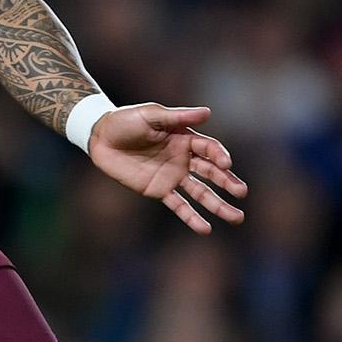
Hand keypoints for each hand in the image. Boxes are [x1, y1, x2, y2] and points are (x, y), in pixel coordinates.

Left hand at [87, 103, 247, 233]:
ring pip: (200, 193)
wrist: (100, 137)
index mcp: (185, 139)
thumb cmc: (126, 120)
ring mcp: (172, 176)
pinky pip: (178, 205)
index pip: (209, 149)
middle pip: (211, 173)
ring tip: (236, 218)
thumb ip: (177, 116)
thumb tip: (208, 112)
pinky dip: (191, 217)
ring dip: (218, 205)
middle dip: (227, 182)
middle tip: (241, 192)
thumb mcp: (151, 114)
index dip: (218, 156)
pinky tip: (205, 229)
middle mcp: (184, 159)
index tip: (225, 164)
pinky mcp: (158, 190)